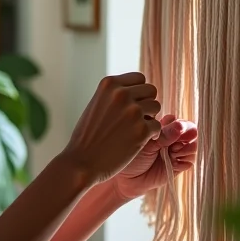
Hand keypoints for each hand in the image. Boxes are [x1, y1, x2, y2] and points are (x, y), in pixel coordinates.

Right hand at [61, 73, 162, 187]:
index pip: (139, 78)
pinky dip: (151, 134)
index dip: (138, 92)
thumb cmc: (88, 136)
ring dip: (149, 118)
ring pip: (156, 107)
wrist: (82, 162)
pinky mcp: (141, 130)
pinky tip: (137, 140)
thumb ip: (114, 95)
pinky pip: (157, 126)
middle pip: (151, 90)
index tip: (131, 105)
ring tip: (134, 129)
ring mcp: (132, 111)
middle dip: (146, 104)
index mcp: (109, 84)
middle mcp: (121, 94)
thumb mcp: (96, 105)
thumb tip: (137, 90)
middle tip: (135, 118)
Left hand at [115, 114, 197, 199]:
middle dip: (184, 136)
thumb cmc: (132, 156)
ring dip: (184, 149)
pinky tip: (172, 162)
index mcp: (162, 127)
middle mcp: (172, 138)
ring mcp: (177, 151)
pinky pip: (190, 160)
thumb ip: (163, 135)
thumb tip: (180, 126)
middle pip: (190, 131)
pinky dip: (183, 161)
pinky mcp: (179, 165)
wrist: (128, 179)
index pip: (178, 120)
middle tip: (173, 144)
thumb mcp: (146, 143)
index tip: (167, 132)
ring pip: (192, 145)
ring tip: (172, 153)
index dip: (177, 125)